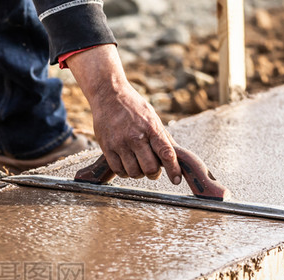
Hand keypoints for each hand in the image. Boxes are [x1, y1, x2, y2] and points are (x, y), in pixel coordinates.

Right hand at [65, 45, 180, 183]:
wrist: (108, 95)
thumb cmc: (133, 107)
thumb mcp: (152, 117)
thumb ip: (162, 137)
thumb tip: (176, 156)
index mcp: (151, 128)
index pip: (166, 153)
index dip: (174, 169)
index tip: (176, 180)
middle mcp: (136, 137)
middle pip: (149, 168)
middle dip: (154, 173)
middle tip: (153, 170)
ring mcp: (120, 143)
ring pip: (133, 172)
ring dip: (138, 173)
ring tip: (138, 165)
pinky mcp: (107, 147)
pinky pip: (118, 170)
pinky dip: (125, 172)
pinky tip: (126, 165)